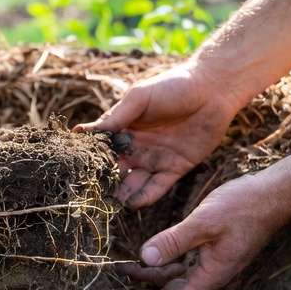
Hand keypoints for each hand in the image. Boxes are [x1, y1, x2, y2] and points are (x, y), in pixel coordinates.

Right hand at [76, 62, 239, 207]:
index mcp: (124, 128)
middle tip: (91, 196)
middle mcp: (137, 147)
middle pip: (117, 170)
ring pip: (135, 182)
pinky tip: (134, 203)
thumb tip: (80, 131)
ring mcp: (155, 159)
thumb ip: (115, 117)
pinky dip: (146, 196)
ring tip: (111, 204)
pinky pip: (158, 187)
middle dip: (105, 182)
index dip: (92, 160)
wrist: (213, 90)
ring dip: (123, 194)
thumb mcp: (139, 98)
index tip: (77, 173)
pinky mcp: (175, 168)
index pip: (103, 149)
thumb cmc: (173, 86)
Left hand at [115, 171, 290, 289]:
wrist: (274, 194)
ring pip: (174, 277)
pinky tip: (149, 256)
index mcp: (209, 275)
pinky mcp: (212, 249)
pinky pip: (182, 263)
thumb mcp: (205, 222)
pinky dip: (162, 262)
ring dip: (149, 278)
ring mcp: (211, 262)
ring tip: (122, 273)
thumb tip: (145, 258)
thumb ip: (175, 241)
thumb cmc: (245, 207)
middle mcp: (209, 274)